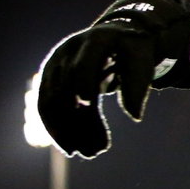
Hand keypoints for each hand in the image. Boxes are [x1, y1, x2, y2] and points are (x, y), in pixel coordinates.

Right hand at [36, 0, 177, 157]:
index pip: (84, 63)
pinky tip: (73, 147)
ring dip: (67, 131)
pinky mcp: (50, 78)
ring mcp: (56, 64)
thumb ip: (138, 86)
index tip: (88, 104)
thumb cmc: (133, 49)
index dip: (84, 82)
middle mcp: (69, 51)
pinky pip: (48, 107)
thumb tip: (135, 117)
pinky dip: (59, 128)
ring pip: (53, 103)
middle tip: (96, 151)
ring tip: (89, 154)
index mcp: (95, 40)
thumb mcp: (141, 61)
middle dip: (78, 122)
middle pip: (66, 89)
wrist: (118, 35)